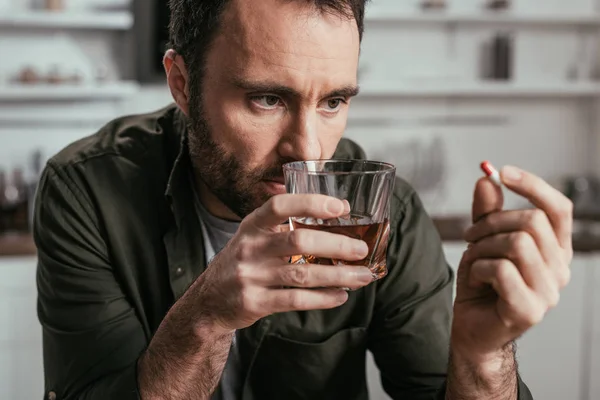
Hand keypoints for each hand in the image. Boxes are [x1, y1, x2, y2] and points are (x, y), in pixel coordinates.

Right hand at [190, 194, 372, 333]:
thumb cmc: (243, 262)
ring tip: (363, 276)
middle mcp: (249, 248)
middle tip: (361, 249)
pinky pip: (295, 300)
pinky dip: (323, 298)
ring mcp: (250, 276)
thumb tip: (340, 213)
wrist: (209, 301)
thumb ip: (287, 226)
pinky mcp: (255, 303)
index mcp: (252, 225)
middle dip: (336, 245)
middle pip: (298, 241)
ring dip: (338, 275)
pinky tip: (341, 295)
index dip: (311, 203)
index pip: (280, 206)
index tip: (341, 207)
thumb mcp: (254, 237)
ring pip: (302, 274)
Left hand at [452, 165, 572, 360]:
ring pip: (517, 243)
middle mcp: (560, 270)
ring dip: (483, 247)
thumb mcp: (482, 240)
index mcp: (555, 249)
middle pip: (532, 221)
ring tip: (473, 260)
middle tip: (470, 235)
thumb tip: (486, 178)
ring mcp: (548, 292)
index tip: (503, 172)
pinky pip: (501, 270)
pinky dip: (478, 268)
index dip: (533, 185)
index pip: (559, 208)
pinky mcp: (529, 309)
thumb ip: (486, 211)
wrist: (472, 328)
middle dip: (491, 222)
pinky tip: (476, 280)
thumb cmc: (482, 283)